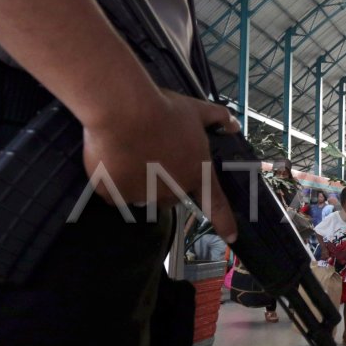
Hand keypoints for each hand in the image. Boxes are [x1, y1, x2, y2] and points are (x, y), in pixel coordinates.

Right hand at [82, 90, 240, 241]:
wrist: (124, 112)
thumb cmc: (164, 110)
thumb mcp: (196, 109)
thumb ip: (217, 117)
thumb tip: (233, 125)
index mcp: (196, 174)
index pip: (215, 204)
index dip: (224, 222)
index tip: (231, 236)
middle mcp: (172, 191)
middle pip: (171, 195)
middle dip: (166, 182)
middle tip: (155, 157)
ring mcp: (143, 196)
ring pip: (143, 195)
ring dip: (140, 182)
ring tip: (131, 153)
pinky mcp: (115, 195)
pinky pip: (114, 194)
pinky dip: (113, 182)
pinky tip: (112, 160)